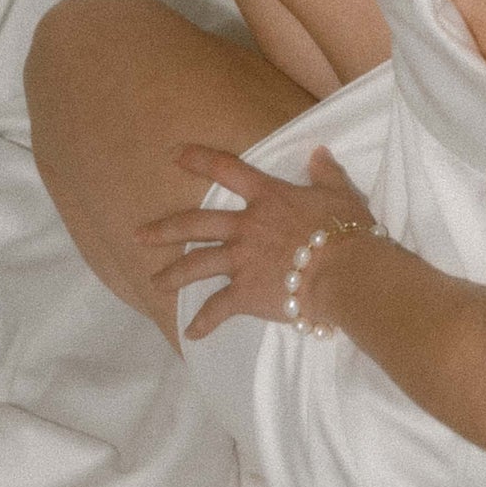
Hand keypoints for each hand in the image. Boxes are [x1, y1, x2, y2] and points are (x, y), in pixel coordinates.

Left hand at [136, 141, 377, 339]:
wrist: (345, 271)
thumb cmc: (346, 230)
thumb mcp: (339, 193)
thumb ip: (325, 172)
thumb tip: (318, 153)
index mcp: (267, 197)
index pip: (227, 169)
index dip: (198, 159)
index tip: (174, 155)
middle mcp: (246, 225)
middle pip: (196, 223)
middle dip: (165, 229)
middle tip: (139, 235)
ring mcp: (242, 260)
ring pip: (197, 265)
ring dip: (172, 275)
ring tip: (155, 283)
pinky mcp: (245, 293)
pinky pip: (217, 309)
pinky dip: (203, 323)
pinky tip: (191, 333)